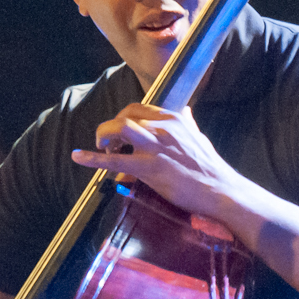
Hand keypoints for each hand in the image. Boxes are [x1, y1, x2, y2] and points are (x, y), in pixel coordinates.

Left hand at [71, 103, 237, 217]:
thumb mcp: (199, 137)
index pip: (138, 108)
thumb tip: (187, 112)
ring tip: (101, 148)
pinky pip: (115, 160)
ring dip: (103, 136)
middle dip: (110, 127)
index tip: (119, 133)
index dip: (122, 118)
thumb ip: (188, 123)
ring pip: (119, 128)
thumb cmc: (210, 167)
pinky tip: (78, 157)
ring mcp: (155, 147)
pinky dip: (92, 158)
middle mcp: (163, 128)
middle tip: (108, 144)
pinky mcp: (150, 168)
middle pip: (125, 115)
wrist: (220, 189)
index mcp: (173, 119)